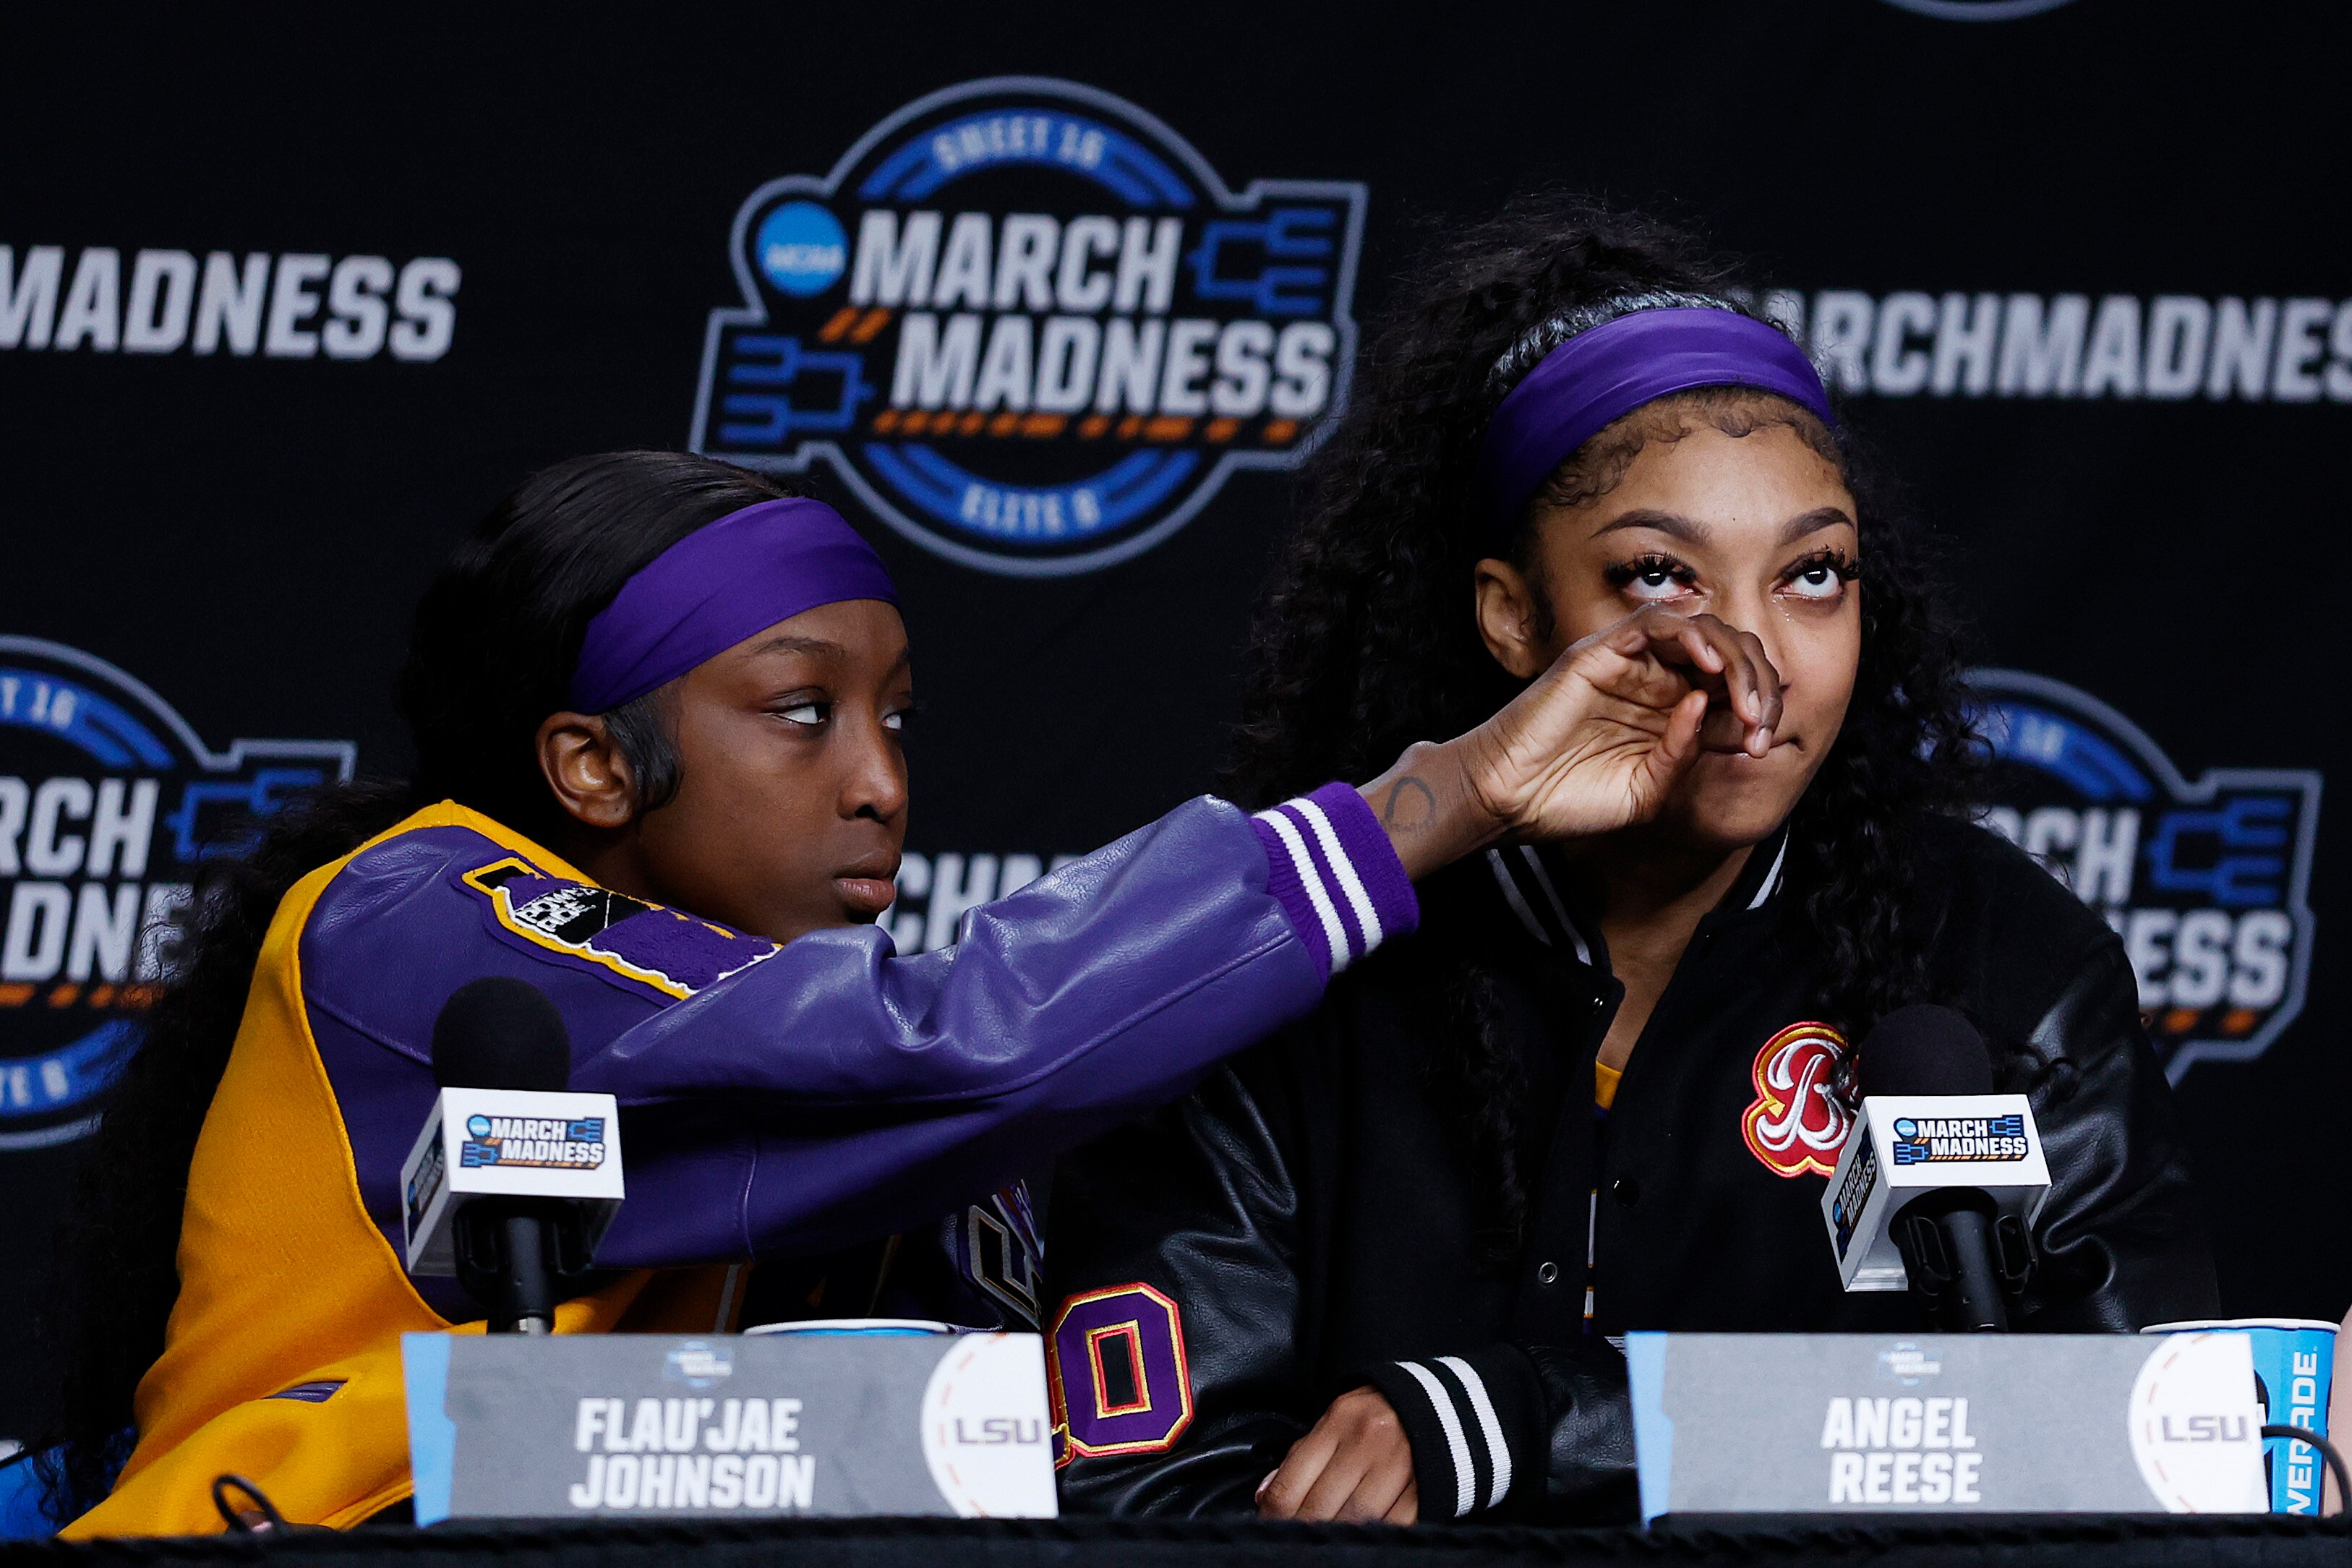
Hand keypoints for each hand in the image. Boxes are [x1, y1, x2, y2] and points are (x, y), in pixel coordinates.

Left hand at [1256, 1386, 1418, 1524]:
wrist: (1438, 1403)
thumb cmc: (1377, 1417)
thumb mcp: (1335, 1422)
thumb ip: (1301, 1456)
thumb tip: (1264, 1495)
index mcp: (1339, 1421)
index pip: (1291, 1483)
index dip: (1272, 1515)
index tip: (1269, 1525)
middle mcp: (1367, 1441)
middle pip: (1320, 1507)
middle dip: (1301, 1529)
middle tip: (1294, 1540)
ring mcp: (1398, 1465)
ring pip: (1354, 1520)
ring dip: (1335, 1536)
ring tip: (1324, 1540)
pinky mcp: (1425, 1487)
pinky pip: (1392, 1525)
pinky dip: (1373, 1535)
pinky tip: (1361, 1535)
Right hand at [1361, 608, 1781, 877]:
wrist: (1509, 802)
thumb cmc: (1569, 801)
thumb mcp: (1647, 791)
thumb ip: (1683, 753)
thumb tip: (1711, 705)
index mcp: (1670, 715)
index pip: (1733, 692)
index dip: (1761, 710)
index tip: (1763, 746)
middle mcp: (1655, 683)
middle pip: (1727, 657)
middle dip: (1759, 685)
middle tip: (1763, 722)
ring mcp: (1628, 665)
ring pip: (1699, 632)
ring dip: (1733, 660)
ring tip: (1746, 698)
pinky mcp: (1600, 652)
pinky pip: (1654, 624)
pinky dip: (1689, 636)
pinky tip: (1709, 666)